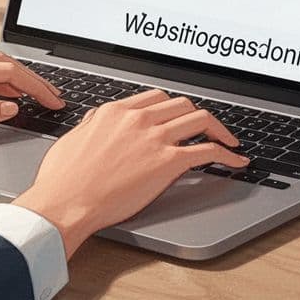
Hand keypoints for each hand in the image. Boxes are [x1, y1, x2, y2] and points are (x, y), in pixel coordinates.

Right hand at [12, 90, 249, 257]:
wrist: (64, 202)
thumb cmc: (63, 180)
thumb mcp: (72, 139)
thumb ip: (90, 125)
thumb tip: (95, 120)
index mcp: (115, 111)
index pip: (156, 97)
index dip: (174, 107)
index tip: (181, 117)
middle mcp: (137, 118)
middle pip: (182, 104)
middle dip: (198, 115)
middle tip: (207, 129)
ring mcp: (154, 138)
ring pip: (200, 119)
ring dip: (219, 129)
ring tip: (229, 141)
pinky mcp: (167, 162)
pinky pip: (207, 151)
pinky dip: (227, 154)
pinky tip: (236, 160)